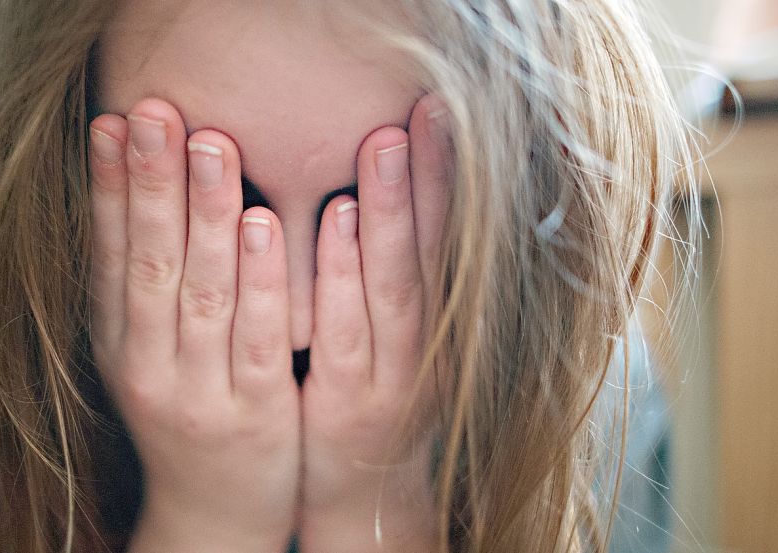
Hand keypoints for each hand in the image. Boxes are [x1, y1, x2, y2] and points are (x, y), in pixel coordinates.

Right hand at [88, 98, 300, 552]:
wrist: (213, 515)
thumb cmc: (186, 416)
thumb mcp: (144, 357)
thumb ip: (140, 290)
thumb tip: (131, 194)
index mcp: (120, 345)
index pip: (112, 255)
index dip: (109, 187)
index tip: (112, 120)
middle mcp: (151, 365)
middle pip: (152, 263)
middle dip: (153, 183)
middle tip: (156, 111)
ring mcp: (203, 392)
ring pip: (202, 293)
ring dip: (206, 217)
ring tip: (211, 146)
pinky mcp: (258, 413)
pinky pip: (257, 340)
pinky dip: (259, 282)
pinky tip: (261, 226)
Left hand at [299, 94, 450, 550]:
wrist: (361, 491)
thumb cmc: (370, 395)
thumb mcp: (393, 337)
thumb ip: (392, 272)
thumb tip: (375, 189)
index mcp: (436, 322)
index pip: (444, 238)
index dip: (444, 175)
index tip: (436, 111)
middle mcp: (425, 345)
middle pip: (430, 252)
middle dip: (427, 180)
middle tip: (423, 111)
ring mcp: (390, 376)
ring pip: (394, 286)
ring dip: (390, 215)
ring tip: (381, 148)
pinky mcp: (347, 403)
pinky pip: (343, 333)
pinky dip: (341, 277)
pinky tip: (334, 224)